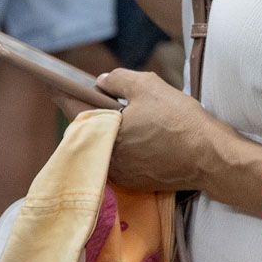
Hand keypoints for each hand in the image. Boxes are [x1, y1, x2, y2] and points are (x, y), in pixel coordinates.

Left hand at [59, 69, 225, 191]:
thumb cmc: (179, 120)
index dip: (62, 93)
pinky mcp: (137, 182)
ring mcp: (122, 173)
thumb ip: (118, 80)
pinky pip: (122, 159)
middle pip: (90, 131)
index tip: (52, 83)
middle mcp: (107, 158)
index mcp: (104, 134)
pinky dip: (126, 146)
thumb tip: (102, 83)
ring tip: (128, 114)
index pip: (74, 110)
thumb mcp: (148, 86)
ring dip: (110, 131)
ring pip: (106, 146)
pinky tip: (144, 133)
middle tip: (102, 96)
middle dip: (93, 113)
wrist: (209, 156)